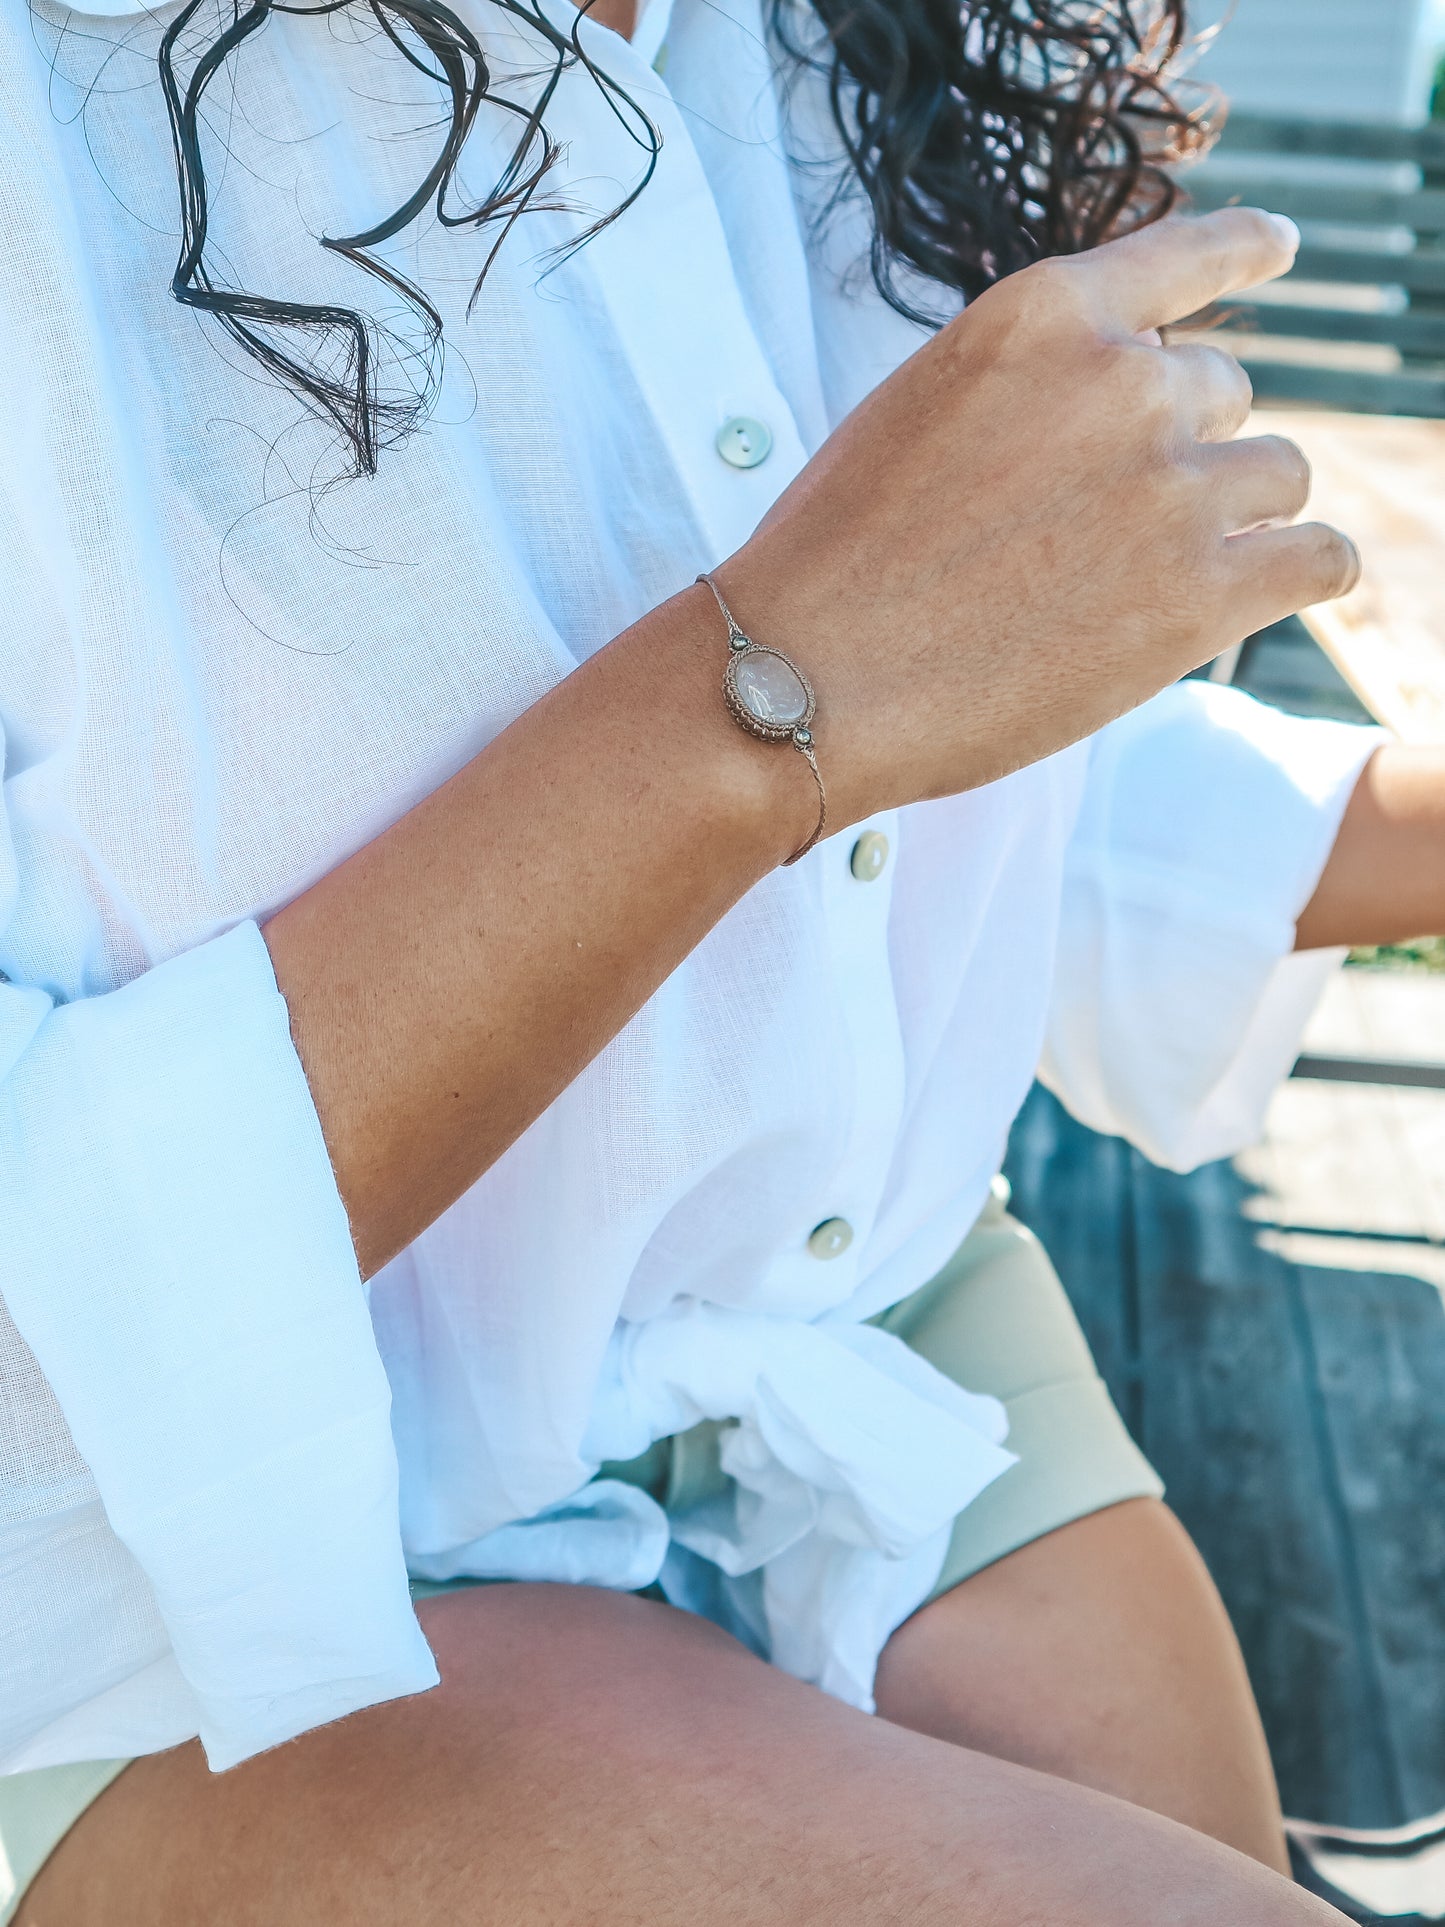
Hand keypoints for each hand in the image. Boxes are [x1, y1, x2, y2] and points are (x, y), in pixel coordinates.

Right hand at [716, 209, 1359, 829]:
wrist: (804, 677)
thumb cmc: (837, 562)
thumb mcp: (923, 411)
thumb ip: (1032, 389)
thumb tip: (1130, 415)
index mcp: (1045, 315)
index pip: (1186, 255)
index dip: (1243, 251)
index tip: (1278, 249)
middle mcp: (1123, 380)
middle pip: (1224, 393)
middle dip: (1180, 452)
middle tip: (1100, 532)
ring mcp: (1171, 486)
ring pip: (1277, 477)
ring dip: (1232, 520)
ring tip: (1149, 580)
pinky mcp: (1202, 594)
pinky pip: (1319, 560)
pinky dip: (1303, 572)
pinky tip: (1270, 590)